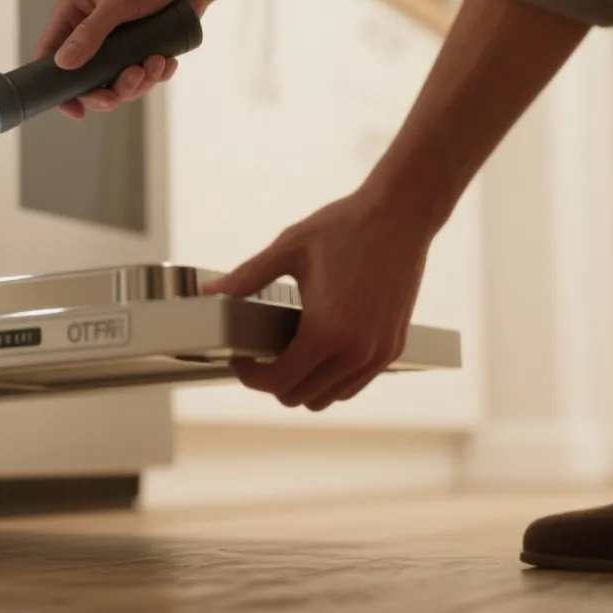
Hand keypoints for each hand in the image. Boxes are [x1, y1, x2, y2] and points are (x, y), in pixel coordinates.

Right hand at [33, 0, 197, 119]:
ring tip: (154, 65)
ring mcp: (115, 43)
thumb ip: (90, 32)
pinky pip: (140, 77)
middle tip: (117, 97)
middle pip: (84, 78)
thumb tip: (63, 64)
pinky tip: (166, 62)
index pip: (51, 53)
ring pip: (115, 82)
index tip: (74, 108)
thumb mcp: (118, 1)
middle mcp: (89, 30)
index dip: (57, 85)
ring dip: (135, 83)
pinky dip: (154, 76)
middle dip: (104, 91)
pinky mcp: (139, 50)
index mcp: (73, 12)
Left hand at [201, 189, 435, 411]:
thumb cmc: (346, 227)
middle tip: (260, 355)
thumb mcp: (288, 248)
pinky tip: (318, 349)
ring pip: (330, 397)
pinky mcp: (394, 347)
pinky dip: (332, 378)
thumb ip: (247, 276)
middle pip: (302, 397)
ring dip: (304, 384)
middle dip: (274, 381)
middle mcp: (356, 351)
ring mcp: (379, 353)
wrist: (401, 214)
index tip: (241, 358)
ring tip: (289, 352)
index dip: (250, 377)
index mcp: (327, 330)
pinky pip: (355, 384)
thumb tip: (211, 292)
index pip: (279, 382)